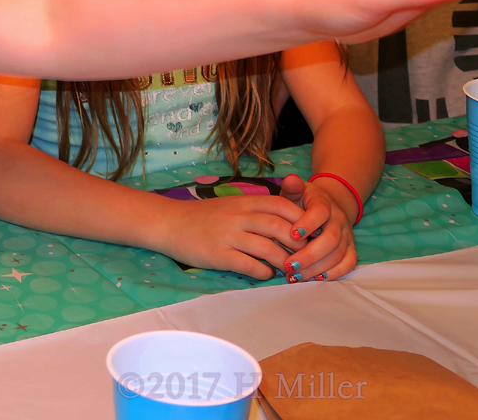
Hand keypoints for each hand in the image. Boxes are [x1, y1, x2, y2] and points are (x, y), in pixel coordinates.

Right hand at [156, 195, 305, 279]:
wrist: (169, 223)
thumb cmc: (203, 216)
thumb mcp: (231, 205)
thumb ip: (256, 210)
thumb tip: (288, 224)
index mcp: (244, 202)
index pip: (282, 205)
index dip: (301, 219)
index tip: (308, 232)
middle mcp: (238, 216)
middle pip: (280, 227)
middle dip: (298, 244)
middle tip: (305, 256)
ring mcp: (228, 236)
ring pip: (268, 248)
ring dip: (284, 262)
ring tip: (289, 270)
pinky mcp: (218, 255)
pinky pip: (249, 265)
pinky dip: (263, 272)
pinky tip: (265, 275)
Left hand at [276, 174, 358, 281]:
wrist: (328, 204)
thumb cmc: (304, 200)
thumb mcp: (296, 190)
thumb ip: (292, 187)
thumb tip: (291, 179)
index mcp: (324, 203)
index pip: (320, 212)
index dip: (308, 224)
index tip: (292, 235)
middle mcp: (339, 220)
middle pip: (331, 239)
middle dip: (309, 255)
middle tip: (288, 266)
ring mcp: (347, 235)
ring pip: (338, 254)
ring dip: (317, 268)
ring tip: (295, 276)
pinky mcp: (351, 249)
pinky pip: (349, 263)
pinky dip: (334, 273)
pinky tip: (315, 279)